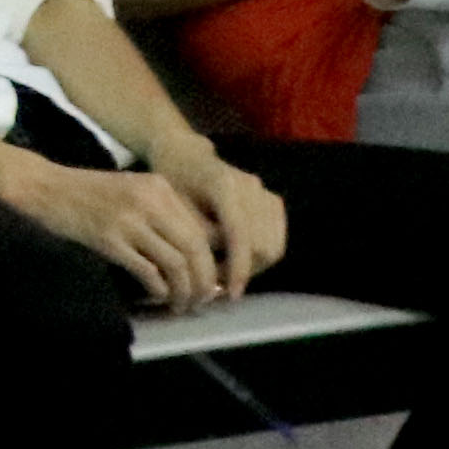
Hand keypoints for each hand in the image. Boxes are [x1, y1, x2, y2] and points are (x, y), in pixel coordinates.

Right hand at [0, 145, 224, 309]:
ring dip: (183, 291)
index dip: (211, 262)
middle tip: (199, 301)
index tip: (208, 282)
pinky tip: (155, 296)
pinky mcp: (108, 238)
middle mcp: (150, 201)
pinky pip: (148, 271)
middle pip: (195, 249)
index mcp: (160, 187)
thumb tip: (192, 253)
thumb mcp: (131, 191)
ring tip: (179, 304)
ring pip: (176, 264)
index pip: (201, 231)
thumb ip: (161, 213)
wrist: (41, 186)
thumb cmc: (84, 192)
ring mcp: (129, 219)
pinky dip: (158, 289)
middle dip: (203, 282)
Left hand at [141, 136, 288, 296]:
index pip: (241, 238)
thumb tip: (214, 275)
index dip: (238, 269)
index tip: (230, 294)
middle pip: (263, 246)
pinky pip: (277, 238)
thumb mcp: (176, 210)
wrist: (185, 154)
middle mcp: (252, 187)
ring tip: (227, 273)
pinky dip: (262, 254)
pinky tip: (238, 260)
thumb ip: (198, 239)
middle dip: (245, 271)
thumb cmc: (171, 183)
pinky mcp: (272, 200)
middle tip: (218, 284)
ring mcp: (265, 192)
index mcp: (225, 187)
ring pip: (274, 245)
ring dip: (254, 266)